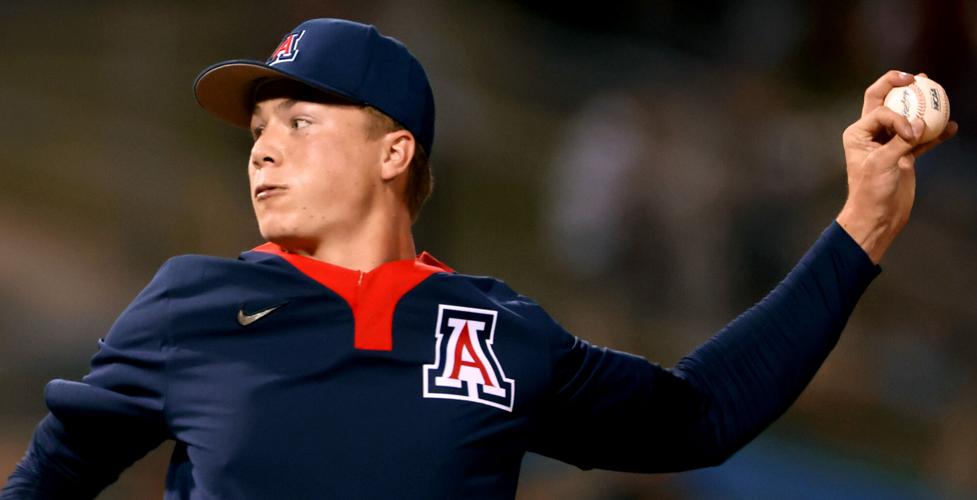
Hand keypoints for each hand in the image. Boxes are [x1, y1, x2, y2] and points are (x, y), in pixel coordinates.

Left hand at [836, 70, 957, 263]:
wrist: (877, 216)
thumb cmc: (870, 191)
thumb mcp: (881, 164)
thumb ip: (899, 141)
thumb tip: (920, 123)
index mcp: (858, 133)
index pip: (880, 110)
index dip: (898, 116)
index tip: (910, 136)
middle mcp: (872, 134)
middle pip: (885, 102)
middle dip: (898, 86)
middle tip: (916, 77)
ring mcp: (889, 143)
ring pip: (907, 118)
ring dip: (922, 106)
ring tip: (938, 92)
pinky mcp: (904, 155)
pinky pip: (922, 138)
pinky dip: (935, 133)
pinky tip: (951, 127)